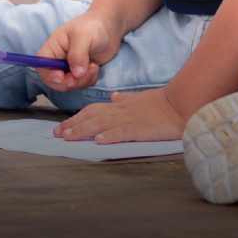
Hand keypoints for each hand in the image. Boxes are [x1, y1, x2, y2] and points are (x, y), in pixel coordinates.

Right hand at [35, 12, 121, 90]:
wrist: (109, 28)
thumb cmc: (92, 26)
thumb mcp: (83, 36)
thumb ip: (78, 55)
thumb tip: (76, 74)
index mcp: (53, 48)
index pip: (41, 64)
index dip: (48, 74)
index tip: (62, 76)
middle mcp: (58, 59)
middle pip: (54, 80)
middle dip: (69, 82)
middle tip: (83, 74)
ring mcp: (69, 68)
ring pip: (69, 85)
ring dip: (82, 81)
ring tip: (94, 67)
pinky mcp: (80, 73)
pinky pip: (80, 85)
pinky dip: (89, 80)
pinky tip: (95, 68)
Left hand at [53, 87, 186, 142]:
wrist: (179, 104)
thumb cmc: (161, 103)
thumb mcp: (139, 98)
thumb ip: (125, 99)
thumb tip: (113, 96)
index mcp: (119, 105)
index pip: (92, 110)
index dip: (76, 118)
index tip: (63, 126)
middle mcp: (119, 111)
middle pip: (91, 116)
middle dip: (73, 125)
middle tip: (57, 134)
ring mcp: (129, 120)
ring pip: (100, 124)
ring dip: (82, 130)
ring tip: (68, 137)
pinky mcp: (140, 129)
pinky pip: (122, 132)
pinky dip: (109, 136)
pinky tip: (98, 140)